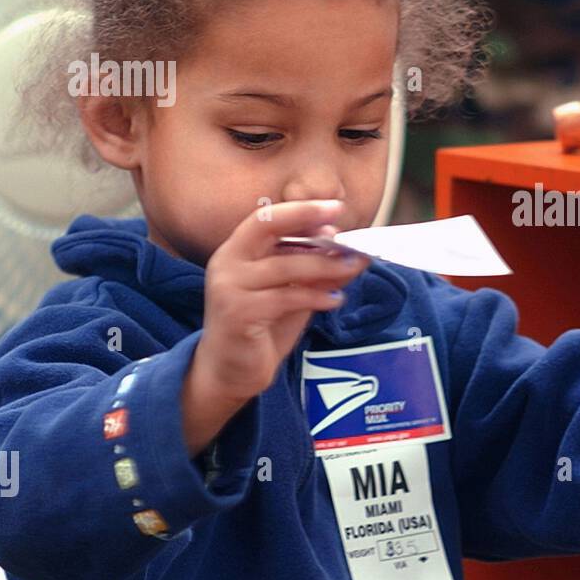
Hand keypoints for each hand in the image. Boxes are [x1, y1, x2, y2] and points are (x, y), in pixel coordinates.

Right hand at [182, 200, 369, 452]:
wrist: (230, 371)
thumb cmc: (261, 328)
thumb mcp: (293, 293)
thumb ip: (314, 272)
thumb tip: (351, 252)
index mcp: (237, 250)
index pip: (266, 217)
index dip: (301, 209)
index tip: (336, 208)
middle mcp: (226, 262)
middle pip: (267, 226)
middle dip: (307, 221)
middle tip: (346, 230)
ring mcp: (228, 287)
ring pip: (285, 265)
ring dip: (324, 265)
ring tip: (353, 267)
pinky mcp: (238, 313)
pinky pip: (286, 297)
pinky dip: (315, 296)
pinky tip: (335, 300)